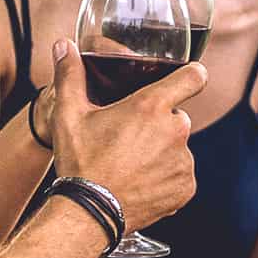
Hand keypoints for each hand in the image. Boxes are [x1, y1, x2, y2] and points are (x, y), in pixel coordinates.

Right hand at [44, 35, 204, 231]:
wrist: (88, 213)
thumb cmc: (80, 162)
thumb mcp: (69, 115)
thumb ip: (70, 75)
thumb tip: (64, 45)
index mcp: (151, 106)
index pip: (193, 77)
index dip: (191, 74)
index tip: (187, 77)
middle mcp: (175, 130)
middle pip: (175, 116)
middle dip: (157, 124)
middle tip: (128, 138)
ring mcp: (183, 161)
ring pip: (177, 147)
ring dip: (161, 152)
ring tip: (130, 164)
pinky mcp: (186, 187)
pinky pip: (180, 174)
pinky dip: (165, 177)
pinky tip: (140, 182)